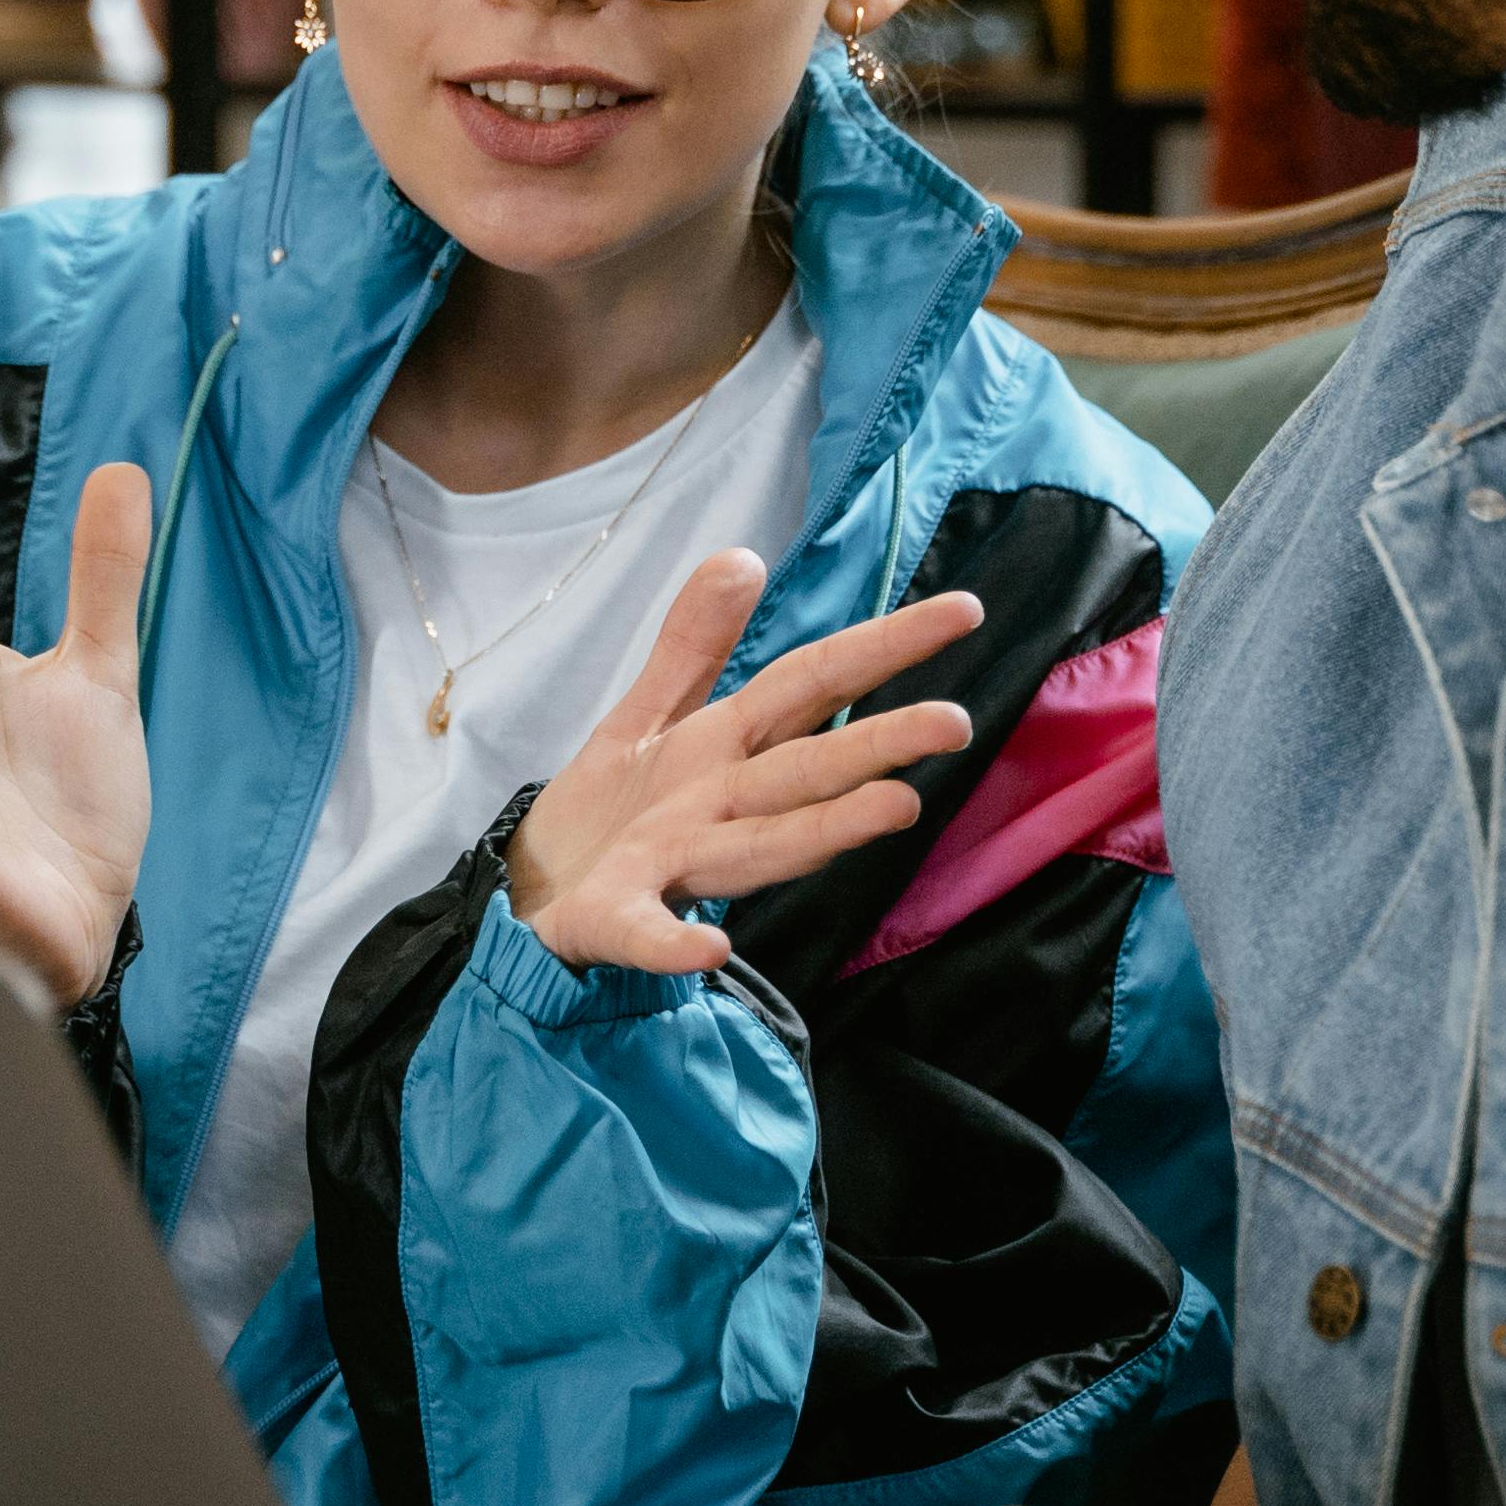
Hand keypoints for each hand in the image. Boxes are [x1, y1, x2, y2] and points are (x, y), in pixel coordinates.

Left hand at [503, 559, 983, 974]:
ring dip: (824, 829)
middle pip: (807, 766)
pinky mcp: (618, 918)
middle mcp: (720, 804)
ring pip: (761, 844)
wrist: (538, 892)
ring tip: (894, 809)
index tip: (966, 611)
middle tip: (955, 723)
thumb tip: (743, 555)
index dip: (885, 644)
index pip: (815, 682)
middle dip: (879, 744)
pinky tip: (709, 949)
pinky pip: (649, 931)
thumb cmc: (614, 808)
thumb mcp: (650, 713)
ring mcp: (675, 863)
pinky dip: (675, 943)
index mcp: (727, 745)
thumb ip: (694, 643)